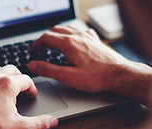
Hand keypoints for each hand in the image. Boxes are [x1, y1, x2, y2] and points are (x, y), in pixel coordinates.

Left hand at [0, 64, 57, 128]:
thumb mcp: (20, 128)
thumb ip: (39, 123)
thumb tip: (51, 121)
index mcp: (7, 85)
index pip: (26, 80)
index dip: (32, 88)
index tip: (31, 95)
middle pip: (11, 69)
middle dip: (19, 78)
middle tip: (21, 89)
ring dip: (2, 74)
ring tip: (5, 84)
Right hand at [28, 26, 151, 104]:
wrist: (119, 74)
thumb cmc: (96, 77)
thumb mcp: (67, 76)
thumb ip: (48, 70)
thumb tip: (33, 64)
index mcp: (69, 43)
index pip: (46, 38)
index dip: (36, 45)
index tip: (32, 52)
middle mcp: (78, 36)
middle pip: (55, 31)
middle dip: (45, 39)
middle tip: (40, 49)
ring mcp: (87, 36)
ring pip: (67, 29)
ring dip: (57, 35)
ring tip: (52, 44)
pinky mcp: (95, 40)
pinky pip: (80, 31)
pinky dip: (71, 34)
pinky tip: (73, 40)